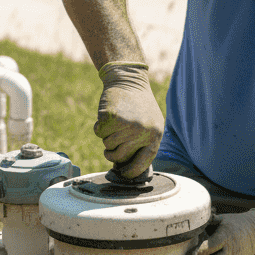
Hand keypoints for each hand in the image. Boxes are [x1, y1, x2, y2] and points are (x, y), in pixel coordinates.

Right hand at [94, 63, 162, 177]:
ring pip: (108, 145)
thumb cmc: (138, 104)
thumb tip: (129, 167)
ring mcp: (127, 125)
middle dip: (112, 152)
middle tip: (112, 141)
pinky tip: (107, 116)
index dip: (131, 171)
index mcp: (155, 135)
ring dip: (106, 136)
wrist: (129, 80)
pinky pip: (99, 133)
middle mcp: (143, 132)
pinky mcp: (112, 118)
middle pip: (120, 156)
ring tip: (114, 123)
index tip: (123, 174)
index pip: (143, 162)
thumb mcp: (150, 123)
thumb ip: (143, 143)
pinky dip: (99, 126)